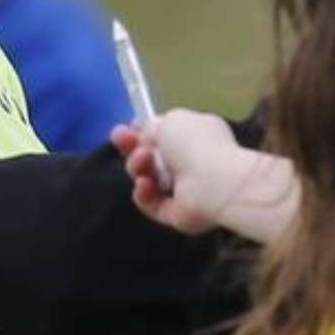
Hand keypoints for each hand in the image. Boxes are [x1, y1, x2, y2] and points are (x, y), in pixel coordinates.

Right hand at [112, 110, 242, 233]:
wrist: (215, 182)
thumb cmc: (195, 144)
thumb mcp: (170, 121)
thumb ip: (152, 126)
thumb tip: (143, 132)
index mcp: (196, 135)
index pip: (165, 135)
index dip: (143, 131)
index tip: (126, 128)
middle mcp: (191, 162)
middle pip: (152, 157)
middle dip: (132, 147)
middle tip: (119, 138)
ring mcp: (185, 190)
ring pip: (148, 179)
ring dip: (138, 167)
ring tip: (142, 161)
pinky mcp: (178, 213)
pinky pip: (152, 204)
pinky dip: (144, 194)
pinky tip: (144, 184)